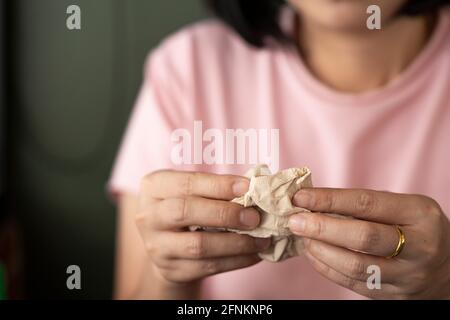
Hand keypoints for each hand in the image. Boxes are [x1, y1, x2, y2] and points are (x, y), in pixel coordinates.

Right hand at [136, 170, 270, 285]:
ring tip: (262, 239)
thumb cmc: (187, 205)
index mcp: (154, 187)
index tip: (248, 187)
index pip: (186, 183)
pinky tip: (254, 254)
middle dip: (224, 214)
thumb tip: (255, 190)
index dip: (218, 185)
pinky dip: (236, 261)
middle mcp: (148, 216)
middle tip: (254, 217)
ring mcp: (157, 246)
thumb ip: (216, 188)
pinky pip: (208, 267)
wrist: (168, 242)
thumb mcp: (192, 190)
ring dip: (236, 243)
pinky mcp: (171, 270)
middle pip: (185, 212)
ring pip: (199, 245)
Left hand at [288, 188, 449, 298]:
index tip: (302, 197)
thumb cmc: (416, 229)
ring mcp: (407, 275)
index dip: (329, 200)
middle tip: (295, 221)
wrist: (447, 268)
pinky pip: (354, 283)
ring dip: (321, 250)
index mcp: (419, 214)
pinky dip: (327, 268)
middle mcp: (418, 246)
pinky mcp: (394, 296)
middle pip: (363, 237)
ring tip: (303, 238)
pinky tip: (313, 255)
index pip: (366, 203)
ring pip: (356, 266)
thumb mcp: (404, 207)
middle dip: (322, 228)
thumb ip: (365, 205)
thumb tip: (314, 202)